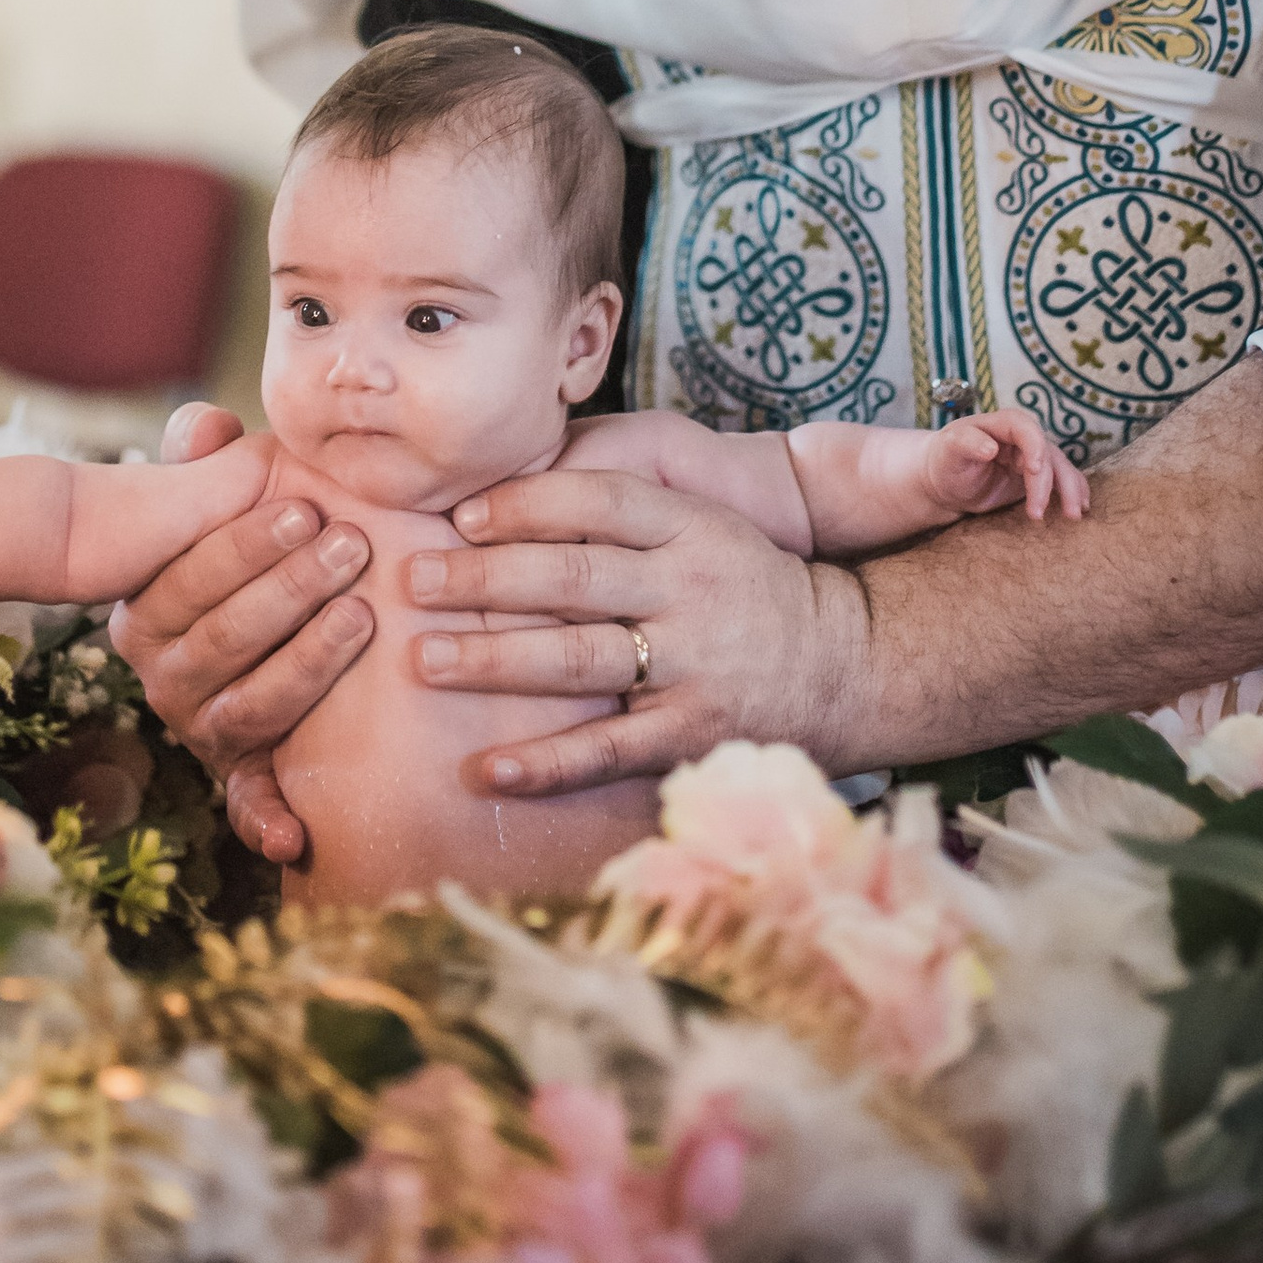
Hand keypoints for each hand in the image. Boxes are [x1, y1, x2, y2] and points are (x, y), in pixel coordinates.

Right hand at [109, 418, 371, 864]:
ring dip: (306, 666)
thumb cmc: (251, 547)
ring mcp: (200, 730)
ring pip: (250, 706)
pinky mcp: (239, 777)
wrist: (265, 624)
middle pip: (225, 639)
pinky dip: (266, 822)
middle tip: (352, 547)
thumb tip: (206, 426)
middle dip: (290, 592)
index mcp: (148, 609)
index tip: (306, 508)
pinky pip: (246, 806)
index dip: (246, 543)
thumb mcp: (220, 498)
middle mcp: (164, 677)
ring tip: (363, 615)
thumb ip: (206, 460)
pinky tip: (296, 834)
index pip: (190, 577)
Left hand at [403, 468, 866, 800]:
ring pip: (577, 658)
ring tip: (425, 659)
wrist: (849, 663)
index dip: (525, 504)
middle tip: (413, 579)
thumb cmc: (748, 586)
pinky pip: (608, 749)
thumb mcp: (706, 526)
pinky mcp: (693, 735)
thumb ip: (626, 513)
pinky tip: (487, 769)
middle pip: (572, 576)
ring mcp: (692, 665)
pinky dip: (545, 763)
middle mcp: (689, 590)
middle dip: (484, 578)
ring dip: (494, 660)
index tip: (461, 514)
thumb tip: (512, 494)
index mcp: (691, 527)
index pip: (597, 501)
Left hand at [928, 407, 1088, 523]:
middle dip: (1049, 483)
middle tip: (1038, 513)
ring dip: (1070, 491)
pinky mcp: (1037, 477)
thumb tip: (990, 448)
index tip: (1035, 470)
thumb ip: (966, 443)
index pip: (1026, 428)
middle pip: (1047, 454)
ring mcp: (1032, 458)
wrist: (946, 480)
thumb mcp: (949, 449)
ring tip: (1074, 516)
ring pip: (1060, 469)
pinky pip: (1062, 481)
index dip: (1035, 446)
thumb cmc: (946, 460)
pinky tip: (1082, 508)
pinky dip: (1074, 492)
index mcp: (1003, 424)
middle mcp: (1023, 438)